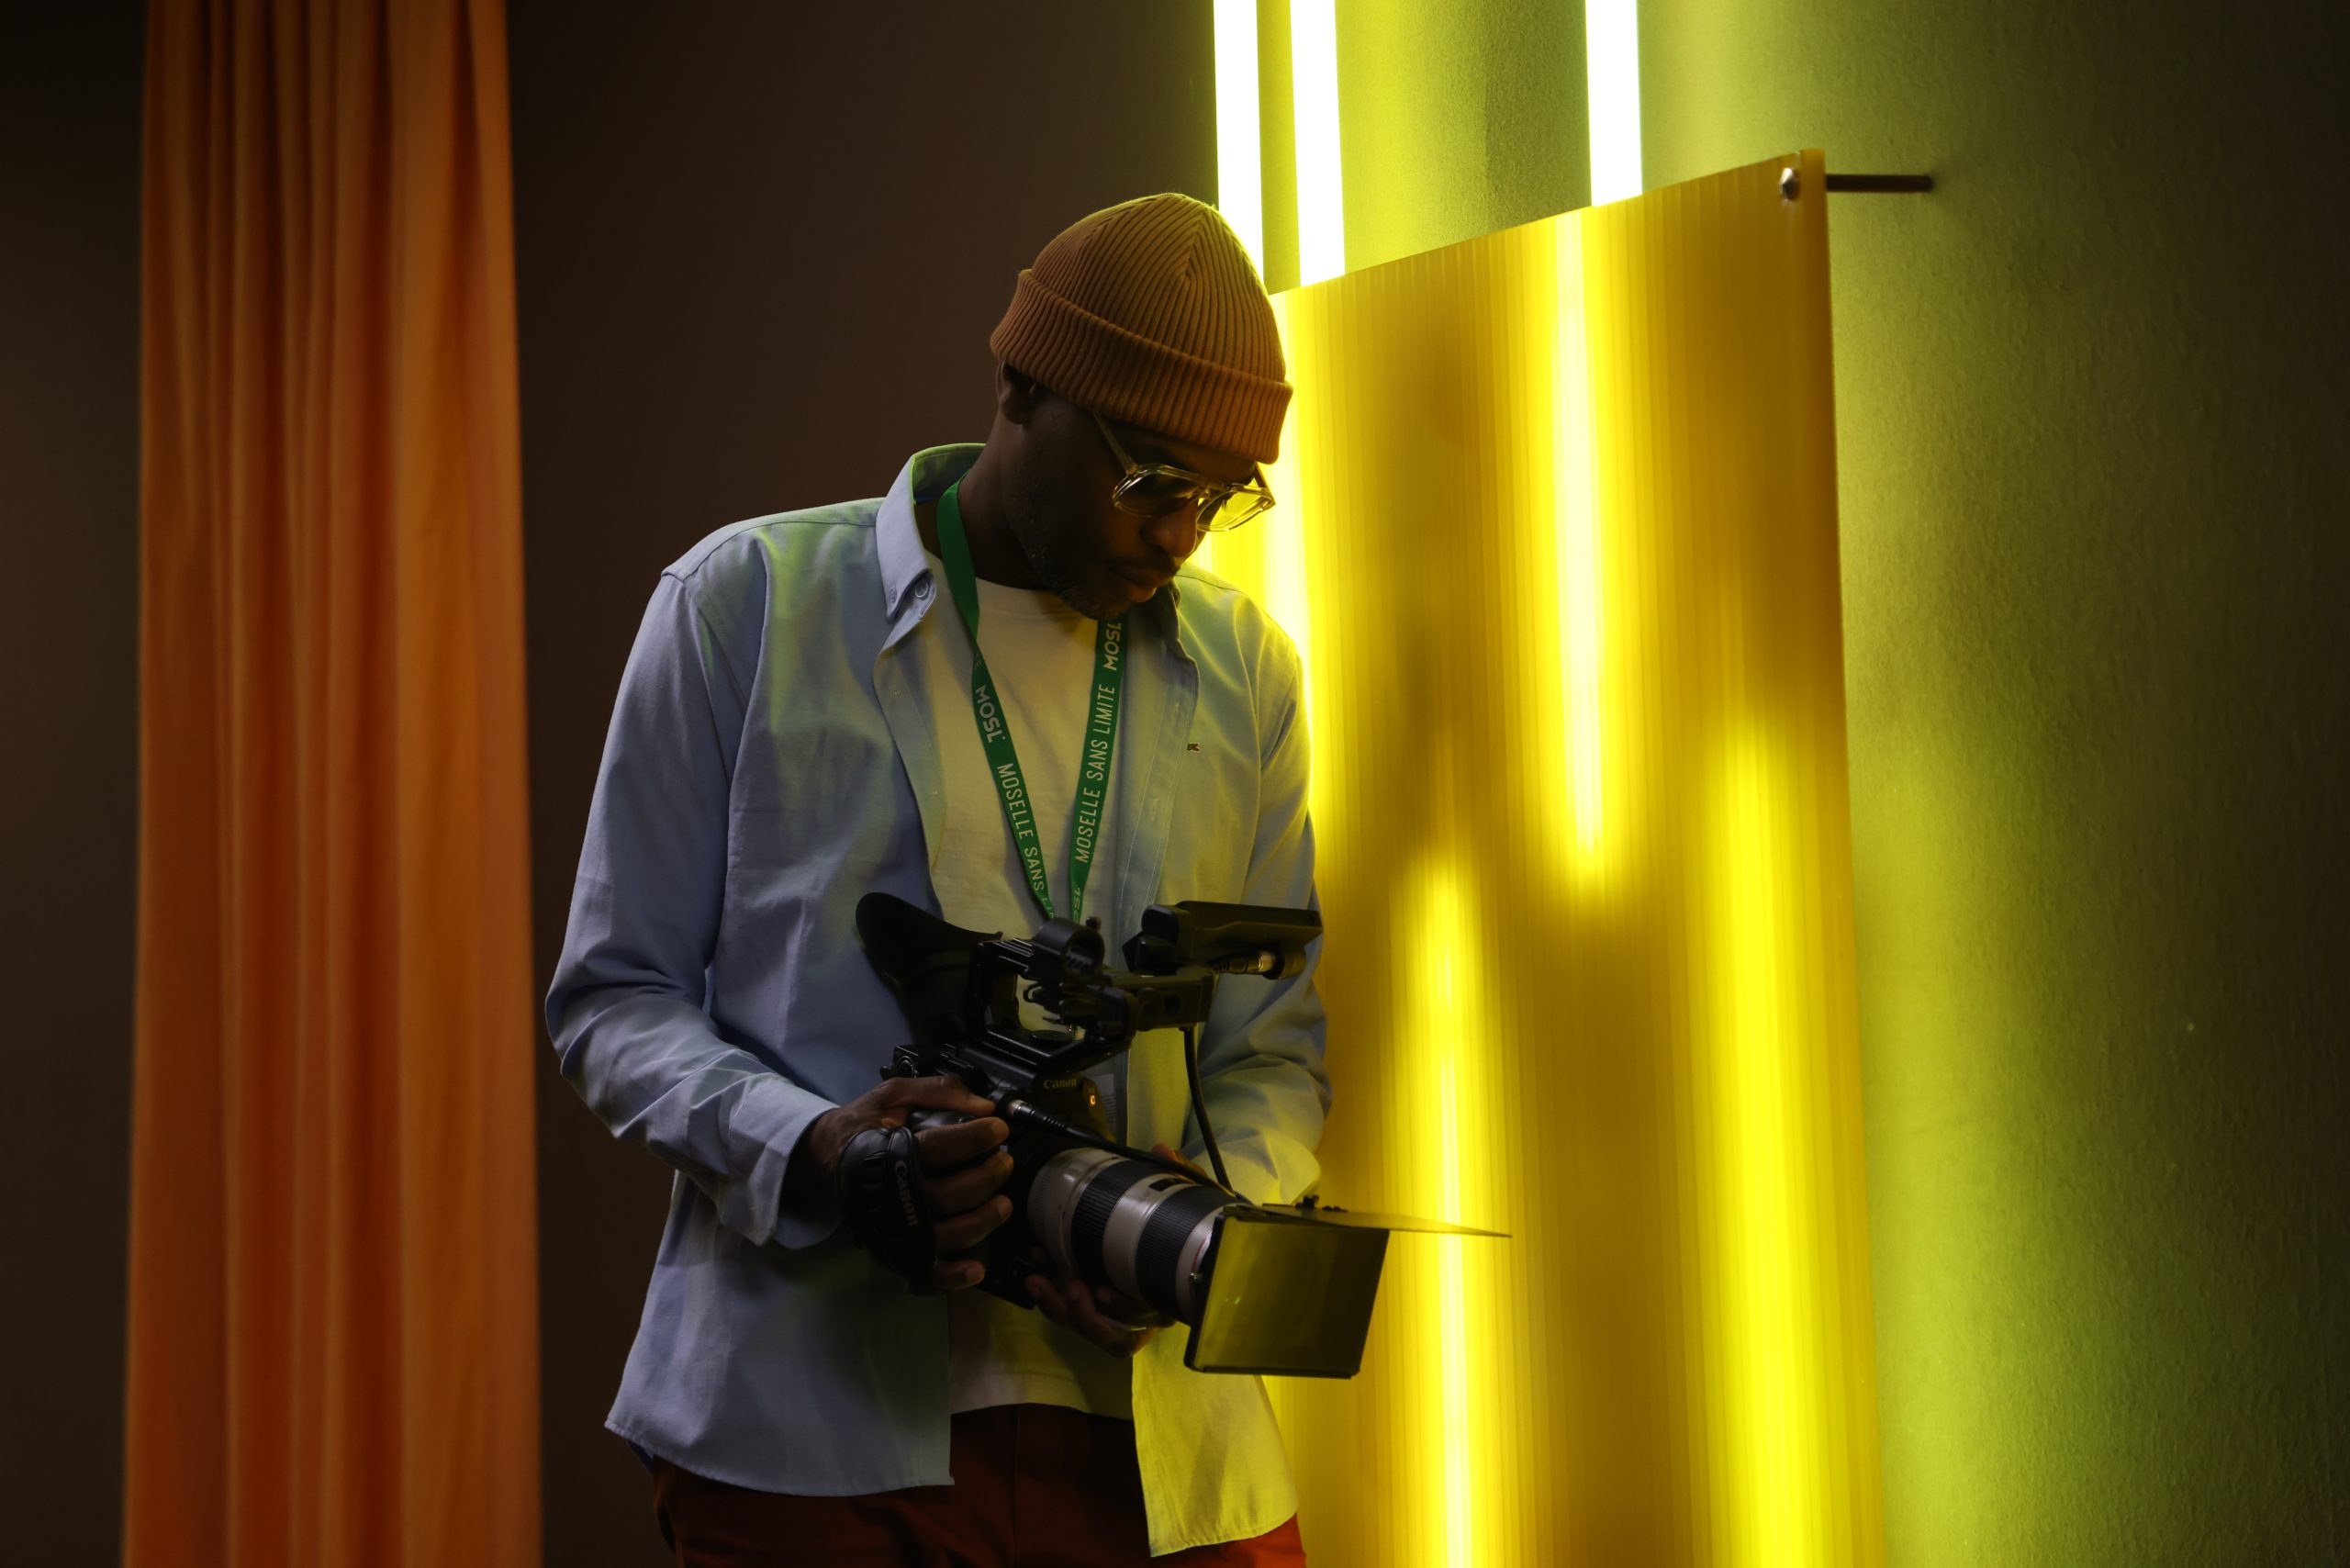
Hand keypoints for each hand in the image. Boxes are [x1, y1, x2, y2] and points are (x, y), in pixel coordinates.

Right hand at [785, 1074, 1014, 1291]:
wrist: (824, 1159)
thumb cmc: (866, 1124)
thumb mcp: (895, 1094)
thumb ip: (938, 1091)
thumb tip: (985, 1106)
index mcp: (887, 1153)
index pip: (937, 1148)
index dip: (974, 1138)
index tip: (999, 1128)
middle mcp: (889, 1195)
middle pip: (946, 1196)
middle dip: (985, 1178)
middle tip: (1004, 1161)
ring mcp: (891, 1227)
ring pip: (943, 1235)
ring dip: (982, 1221)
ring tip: (1004, 1203)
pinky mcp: (893, 1249)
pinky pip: (923, 1272)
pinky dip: (951, 1276)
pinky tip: (976, 1269)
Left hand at [1024, 1143, 1197, 1356]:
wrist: (1195, 1237)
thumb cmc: (1198, 1224)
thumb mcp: (1196, 1197)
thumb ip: (1181, 1175)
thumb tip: (1162, 1152)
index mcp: (1175, 1290)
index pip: (1150, 1316)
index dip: (1126, 1311)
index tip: (1103, 1292)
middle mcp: (1151, 1313)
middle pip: (1115, 1334)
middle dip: (1083, 1315)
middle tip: (1066, 1286)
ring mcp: (1125, 1314)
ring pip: (1090, 1329)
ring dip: (1060, 1308)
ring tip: (1037, 1279)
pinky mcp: (1101, 1306)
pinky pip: (1077, 1316)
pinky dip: (1054, 1301)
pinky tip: (1038, 1275)